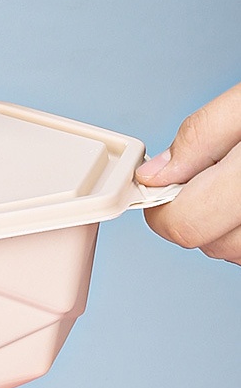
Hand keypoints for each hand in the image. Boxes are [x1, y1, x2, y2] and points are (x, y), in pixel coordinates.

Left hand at [136, 84, 240, 264]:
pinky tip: (240, 197)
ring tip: (232, 183)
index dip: (161, 207)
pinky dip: (237, 227)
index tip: (160, 185)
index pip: (184, 224)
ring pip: (231, 251)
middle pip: (206, 243)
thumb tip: (154, 174)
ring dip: (220, 224)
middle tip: (207, 176)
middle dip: (192, 212)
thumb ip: (201, 136)